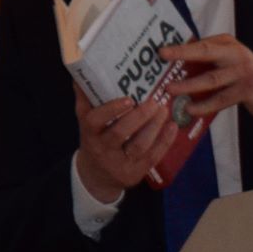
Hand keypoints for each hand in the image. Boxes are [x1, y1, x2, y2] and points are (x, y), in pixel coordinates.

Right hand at [72, 80, 177, 202]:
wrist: (97, 176)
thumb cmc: (95, 141)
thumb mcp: (86, 123)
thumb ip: (85, 100)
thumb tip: (80, 75)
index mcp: (89, 133)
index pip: (95, 120)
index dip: (111, 110)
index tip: (128, 99)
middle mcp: (102, 149)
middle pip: (120, 133)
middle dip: (139, 117)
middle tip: (154, 101)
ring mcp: (119, 163)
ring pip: (139, 145)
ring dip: (154, 127)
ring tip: (164, 110)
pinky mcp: (135, 172)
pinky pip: (152, 157)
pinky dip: (164, 141)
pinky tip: (172, 127)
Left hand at [163, 34, 252, 127]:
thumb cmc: (245, 77)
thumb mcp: (229, 62)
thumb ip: (208, 61)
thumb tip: (173, 68)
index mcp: (227, 43)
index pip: (200, 44)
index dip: (179, 47)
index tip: (159, 50)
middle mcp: (236, 53)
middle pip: (205, 52)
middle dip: (182, 53)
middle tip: (162, 56)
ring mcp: (243, 71)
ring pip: (211, 78)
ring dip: (188, 85)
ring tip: (170, 90)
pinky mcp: (248, 89)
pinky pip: (221, 98)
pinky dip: (204, 105)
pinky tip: (190, 109)